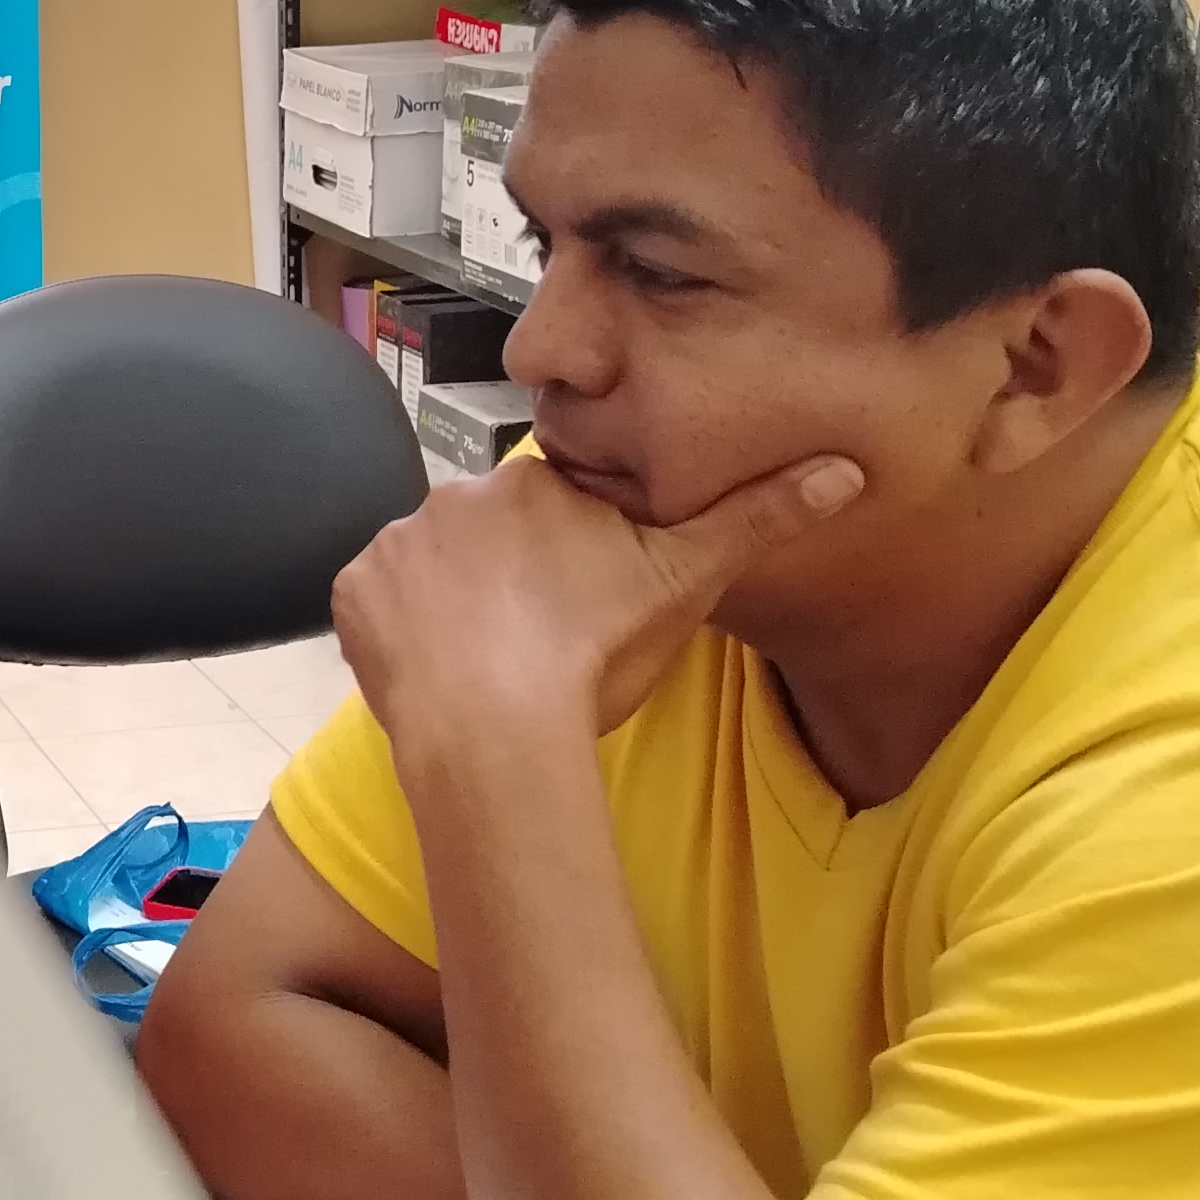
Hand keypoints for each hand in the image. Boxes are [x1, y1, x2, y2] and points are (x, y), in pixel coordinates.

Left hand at [329, 450, 862, 758]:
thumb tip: (846, 470)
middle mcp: (457, 493)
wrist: (494, 729)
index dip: (567, 555)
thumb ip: (759, 520)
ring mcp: (396, 542)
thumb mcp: (686, 584)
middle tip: (534, 642)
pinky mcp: (353, 592)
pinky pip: (376, 602)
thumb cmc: (592, 658)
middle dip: (507, 577)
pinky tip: (437, 671)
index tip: (579, 603)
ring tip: (485, 664)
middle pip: (488, 532)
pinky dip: (399, 632)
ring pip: (431, 566)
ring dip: (451, 604)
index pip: (552, 505)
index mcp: (535, 482)